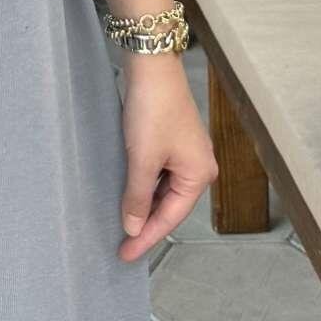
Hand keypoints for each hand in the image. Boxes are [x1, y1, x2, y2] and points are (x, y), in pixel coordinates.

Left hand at [115, 56, 217, 261]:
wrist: (152, 66)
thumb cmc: (152, 111)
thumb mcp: (142, 158)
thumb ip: (136, 196)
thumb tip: (132, 227)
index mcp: (199, 175)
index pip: (169, 218)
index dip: (145, 238)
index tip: (125, 254)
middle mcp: (199, 167)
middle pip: (169, 206)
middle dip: (146, 225)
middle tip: (121, 245)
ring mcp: (187, 153)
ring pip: (163, 190)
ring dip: (144, 206)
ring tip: (123, 225)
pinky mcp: (173, 139)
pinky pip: (159, 174)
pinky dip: (144, 187)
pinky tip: (129, 193)